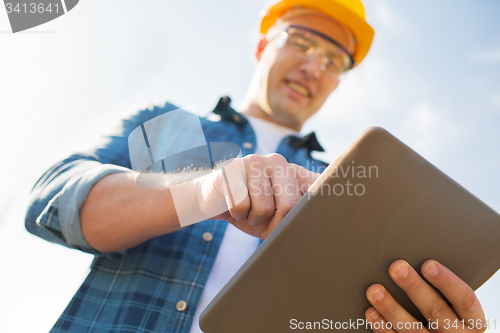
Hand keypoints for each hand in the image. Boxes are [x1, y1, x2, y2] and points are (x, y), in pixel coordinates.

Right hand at [170, 153, 318, 238]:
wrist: (213, 200)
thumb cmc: (250, 210)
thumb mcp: (277, 215)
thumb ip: (296, 214)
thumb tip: (319, 227)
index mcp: (294, 172)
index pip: (318, 182)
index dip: (331, 193)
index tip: (353, 195)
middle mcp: (278, 161)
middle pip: (289, 204)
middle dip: (275, 224)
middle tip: (265, 224)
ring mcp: (254, 161)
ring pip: (263, 208)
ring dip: (252, 219)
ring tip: (247, 210)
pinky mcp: (232, 169)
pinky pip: (241, 205)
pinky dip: (236, 214)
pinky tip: (232, 205)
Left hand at [365, 260, 486, 332]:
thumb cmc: (451, 318)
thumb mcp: (458, 307)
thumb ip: (446, 289)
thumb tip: (419, 256)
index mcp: (472, 320)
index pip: (465, 299)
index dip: (446, 281)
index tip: (428, 264)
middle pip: (436, 310)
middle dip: (414, 287)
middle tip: (397, 268)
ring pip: (413, 328)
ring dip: (391, 307)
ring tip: (375, 290)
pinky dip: (382, 327)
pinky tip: (372, 311)